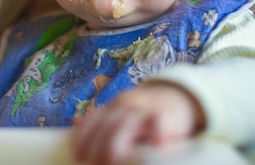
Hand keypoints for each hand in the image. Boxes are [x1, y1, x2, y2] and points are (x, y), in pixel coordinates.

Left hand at [73, 83, 205, 164]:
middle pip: (106, 126)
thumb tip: (75, 123)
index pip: (92, 121)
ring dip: (116, 147)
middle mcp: (126, 105)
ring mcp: (145, 109)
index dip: (82, 140)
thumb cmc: (146, 110)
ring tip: (113, 163)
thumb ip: (102, 119)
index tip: (77, 158)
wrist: (179, 96)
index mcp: (113, 106)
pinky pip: (157, 123)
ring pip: (125, 125)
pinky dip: (155, 134)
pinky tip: (154, 147)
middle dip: (98, 149)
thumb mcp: (121, 111)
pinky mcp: (165, 115)